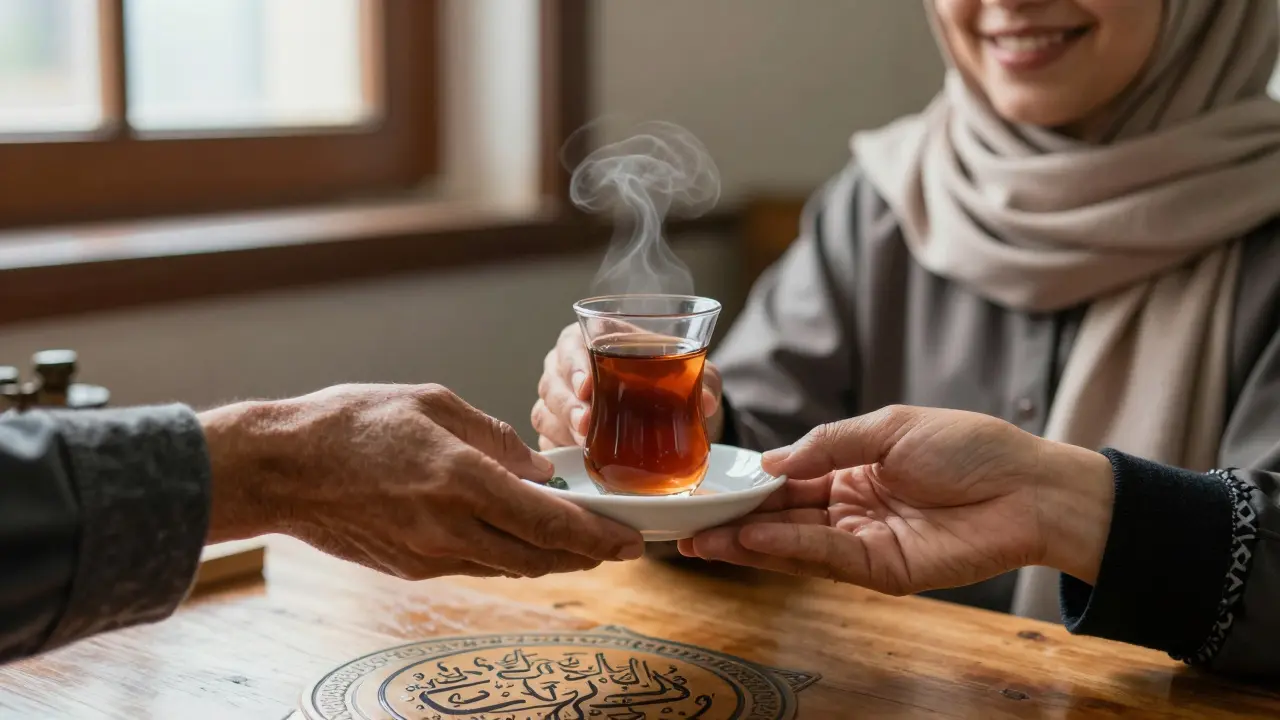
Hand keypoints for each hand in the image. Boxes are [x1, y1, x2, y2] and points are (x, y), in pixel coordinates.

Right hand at [201, 384, 644, 579]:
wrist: (280, 469)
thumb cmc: (350, 423)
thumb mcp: (433, 404)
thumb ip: (496, 439)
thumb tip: (541, 471)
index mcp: (462, 480)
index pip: (551, 523)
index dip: (598, 537)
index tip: (630, 542)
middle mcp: (452, 528)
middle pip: (541, 556)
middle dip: (587, 554)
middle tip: (617, 546)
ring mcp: (430, 555)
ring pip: (512, 568)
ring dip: (551, 559)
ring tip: (579, 543)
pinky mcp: (412, 568)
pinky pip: (477, 567)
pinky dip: (509, 557)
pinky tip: (520, 539)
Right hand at [531, 323, 724, 449]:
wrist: (671, 410)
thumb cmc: (672, 378)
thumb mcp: (695, 373)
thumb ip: (702, 380)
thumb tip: (706, 402)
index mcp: (595, 335)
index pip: (575, 343)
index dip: (576, 363)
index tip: (587, 385)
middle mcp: (569, 365)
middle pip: (555, 380)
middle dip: (568, 403)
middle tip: (586, 422)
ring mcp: (559, 398)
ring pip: (546, 409)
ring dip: (562, 426)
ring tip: (583, 440)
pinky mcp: (558, 429)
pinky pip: (546, 438)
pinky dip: (558, 447)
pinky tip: (576, 456)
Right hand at [678, 405, 1114, 593]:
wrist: (1030, 485)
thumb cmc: (970, 446)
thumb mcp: (888, 427)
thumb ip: (827, 445)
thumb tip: (768, 462)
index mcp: (853, 470)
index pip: (788, 482)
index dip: (748, 488)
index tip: (707, 492)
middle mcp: (851, 509)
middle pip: (782, 520)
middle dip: (734, 524)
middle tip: (684, 528)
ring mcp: (865, 543)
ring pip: (794, 545)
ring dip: (747, 544)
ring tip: (701, 541)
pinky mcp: (884, 571)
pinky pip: (826, 558)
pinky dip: (787, 550)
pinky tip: (753, 540)